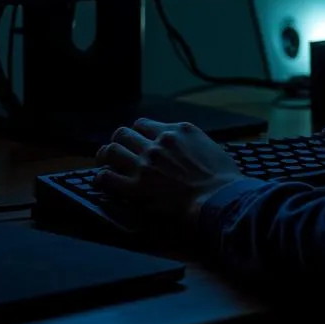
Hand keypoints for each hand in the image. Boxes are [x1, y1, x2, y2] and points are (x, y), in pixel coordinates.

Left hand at [94, 118, 242, 223]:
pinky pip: (105, 177)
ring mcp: (145, 164)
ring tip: (106, 164)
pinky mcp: (136, 188)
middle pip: (124, 133)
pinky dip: (101, 178)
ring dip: (106, 156)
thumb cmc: (223, 178)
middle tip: (119, 152)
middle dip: (119, 141)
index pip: (143, 124)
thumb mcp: (208, 146)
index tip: (138, 143)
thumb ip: (189, 142)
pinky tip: (104, 182)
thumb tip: (183, 147)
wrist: (219, 199)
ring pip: (111, 150)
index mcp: (177, 130)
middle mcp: (157, 143)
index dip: (138, 134)